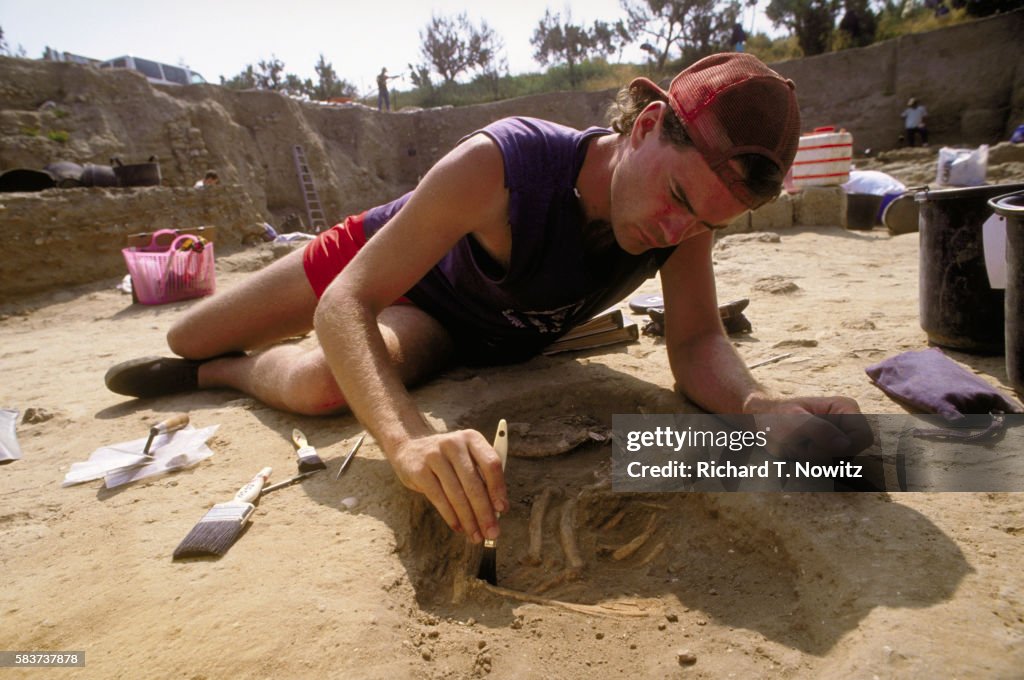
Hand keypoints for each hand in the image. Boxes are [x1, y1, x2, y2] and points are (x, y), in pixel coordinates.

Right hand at [388, 429, 508, 542]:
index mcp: (472, 438)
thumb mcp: (466, 458)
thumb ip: (481, 478)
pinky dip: (451, 516)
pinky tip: (458, 527)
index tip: (503, 510)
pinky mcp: (419, 470)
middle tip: (492, 533)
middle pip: (474, 483)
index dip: (498, 488)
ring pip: (456, 494)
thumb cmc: (447, 459)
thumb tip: (496, 512)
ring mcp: (434, 456)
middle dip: (484, 513)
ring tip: (476, 535)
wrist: (410, 447)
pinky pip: (438, 498)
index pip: (491, 464)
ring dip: (468, 519)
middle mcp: (454, 444)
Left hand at [748, 395, 874, 459]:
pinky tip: (798, 453)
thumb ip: (819, 430)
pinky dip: (811, 464)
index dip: (844, 447)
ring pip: (839, 463)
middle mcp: (847, 423)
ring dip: (815, 460)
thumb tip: (845, 445)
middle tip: (801, 444)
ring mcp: (839, 438)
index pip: (863, 437)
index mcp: (845, 407)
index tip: (817, 444)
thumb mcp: (793, 422)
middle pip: (851, 453)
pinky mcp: (830, 450)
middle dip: (824, 454)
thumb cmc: (775, 416)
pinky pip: (828, 467)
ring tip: (798, 446)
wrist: (760, 422)